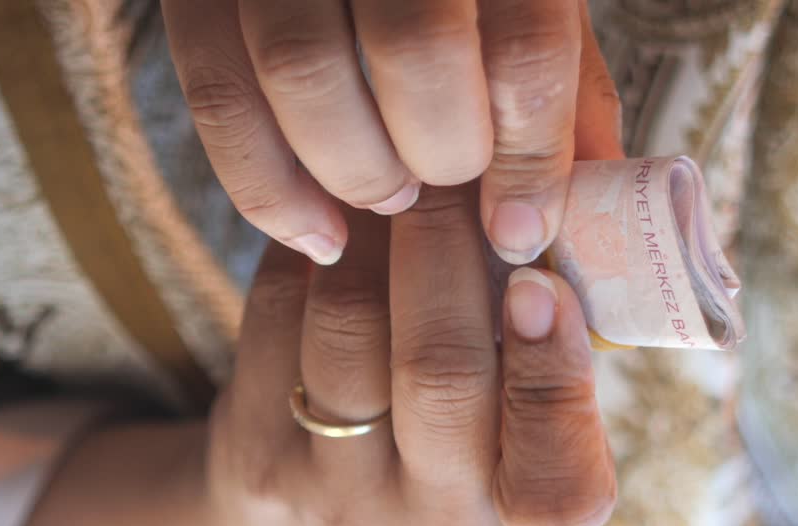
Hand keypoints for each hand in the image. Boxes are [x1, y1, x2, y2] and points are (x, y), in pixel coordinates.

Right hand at [161, 0, 622, 266]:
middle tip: (441, 192)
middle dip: (436, 155)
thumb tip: (580, 225)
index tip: (518, 232)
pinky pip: (217, 93)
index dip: (529, 159)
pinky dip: (264, 186)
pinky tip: (313, 232)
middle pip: (414, 50)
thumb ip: (563, 103)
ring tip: (386, 198)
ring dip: (352, 168)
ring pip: (303, 70)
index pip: (526, 47)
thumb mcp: (531, 12)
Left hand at [210, 184, 617, 525]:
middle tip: (460, 166)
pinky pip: (284, 311)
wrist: (310, 517)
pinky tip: (343, 209)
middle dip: (452, 248)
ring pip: (350, 329)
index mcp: (522, 520)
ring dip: (377, 229)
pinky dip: (321, 242)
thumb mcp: (528, 426)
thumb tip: (575, 191)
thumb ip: (561, 340)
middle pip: (440, 375)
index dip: (552, 377)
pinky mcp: (257, 445)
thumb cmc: (459, 444)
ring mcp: (331, 491)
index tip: (540, 283)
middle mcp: (428, 525)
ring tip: (399, 171)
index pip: (556, 485)